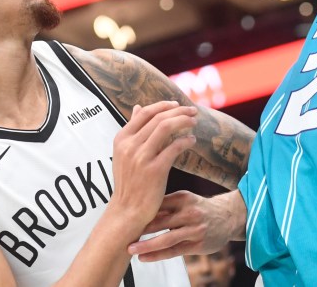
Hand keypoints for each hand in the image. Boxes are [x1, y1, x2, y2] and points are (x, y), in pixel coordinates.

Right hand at [109, 101, 197, 227]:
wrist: (127, 211)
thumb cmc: (129, 182)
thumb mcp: (124, 154)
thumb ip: (132, 131)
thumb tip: (137, 107)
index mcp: (121, 139)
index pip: (145, 113)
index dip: (163, 105)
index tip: (177, 104)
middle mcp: (130, 146)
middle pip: (158, 118)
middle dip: (179, 111)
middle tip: (193, 111)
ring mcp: (141, 157)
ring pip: (166, 127)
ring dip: (183, 121)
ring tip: (194, 122)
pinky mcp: (155, 170)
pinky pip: (174, 147)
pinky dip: (185, 141)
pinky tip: (192, 141)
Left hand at [127, 191, 245, 261]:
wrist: (229, 216)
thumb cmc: (200, 208)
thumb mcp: (185, 199)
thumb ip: (166, 205)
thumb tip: (139, 208)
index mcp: (183, 198)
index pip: (157, 204)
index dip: (140, 211)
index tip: (123, 216)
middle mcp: (190, 213)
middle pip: (160, 221)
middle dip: (140, 229)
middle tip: (122, 235)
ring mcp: (194, 229)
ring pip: (166, 239)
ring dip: (146, 245)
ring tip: (131, 249)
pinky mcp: (197, 244)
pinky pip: (174, 251)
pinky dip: (157, 255)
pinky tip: (144, 257)